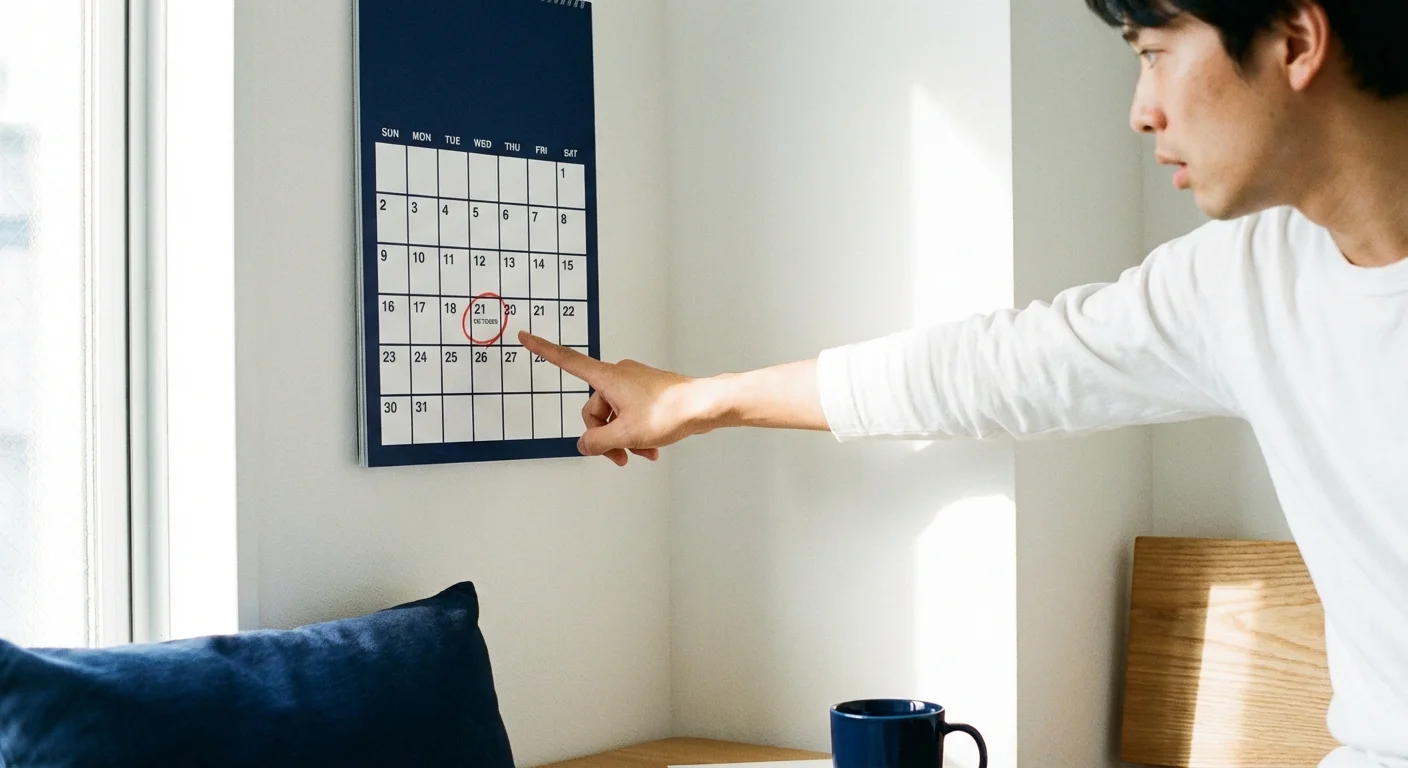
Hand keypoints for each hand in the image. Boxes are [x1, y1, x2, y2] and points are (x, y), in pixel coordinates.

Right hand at [518, 332, 708, 465]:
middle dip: (605, 436)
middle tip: (620, 456)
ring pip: (615, 416)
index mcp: (608, 378)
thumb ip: (598, 442)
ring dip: (624, 439)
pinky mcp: (648, 393)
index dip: (544, 350)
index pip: (567, 361)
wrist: (705, 406)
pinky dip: (637, 433)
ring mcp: (634, 384)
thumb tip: (584, 444)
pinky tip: (651, 450)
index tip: (525, 337)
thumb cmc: (671, 411)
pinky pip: (631, 415)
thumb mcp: (626, 434)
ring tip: (642, 454)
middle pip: (594, 410)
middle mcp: (619, 376)